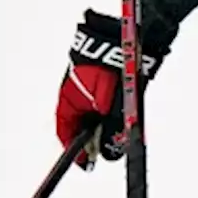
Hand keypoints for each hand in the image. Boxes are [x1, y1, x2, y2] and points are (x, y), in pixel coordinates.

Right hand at [55, 10, 167, 167]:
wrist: (131, 34)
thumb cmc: (113, 64)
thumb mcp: (111, 102)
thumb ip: (110, 127)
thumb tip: (109, 152)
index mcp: (70, 96)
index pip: (66, 128)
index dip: (74, 148)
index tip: (85, 164)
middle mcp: (79, 90)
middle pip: (83, 122)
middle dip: (93, 139)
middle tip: (105, 153)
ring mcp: (95, 83)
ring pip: (99, 112)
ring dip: (107, 126)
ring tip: (118, 139)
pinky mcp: (113, 77)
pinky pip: (113, 100)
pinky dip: (118, 112)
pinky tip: (129, 118)